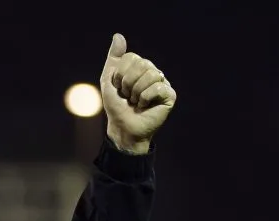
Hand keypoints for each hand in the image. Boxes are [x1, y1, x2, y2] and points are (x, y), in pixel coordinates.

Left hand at [99, 34, 175, 154]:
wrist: (123, 127)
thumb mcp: (108, 80)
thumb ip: (113, 58)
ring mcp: (163, 83)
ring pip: (152, 74)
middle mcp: (153, 72)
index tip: (119, 88)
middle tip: (128, 96)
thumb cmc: (116, 106)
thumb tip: (118, 35)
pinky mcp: (170, 95)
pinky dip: (146, 98)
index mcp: (140, 67)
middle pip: (143, 64)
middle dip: (128, 83)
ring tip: (136, 101)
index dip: (120, 75)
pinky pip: (158, 87)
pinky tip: (145, 106)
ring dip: (137, 92)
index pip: (131, 57)